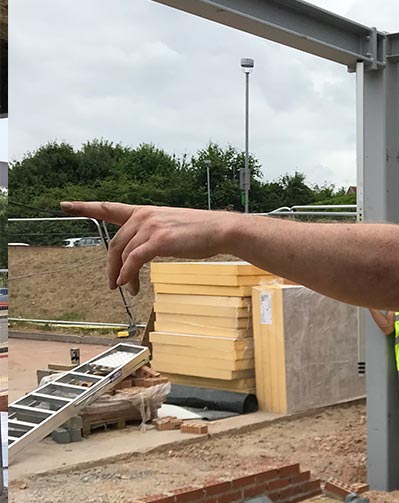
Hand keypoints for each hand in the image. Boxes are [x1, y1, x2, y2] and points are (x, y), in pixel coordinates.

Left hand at [60, 202, 232, 294]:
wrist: (220, 229)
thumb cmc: (201, 231)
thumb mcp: (171, 227)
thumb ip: (152, 236)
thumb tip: (141, 255)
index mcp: (145, 211)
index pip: (109, 208)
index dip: (85, 206)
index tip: (64, 204)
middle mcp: (144, 216)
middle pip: (115, 243)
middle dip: (110, 266)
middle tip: (113, 284)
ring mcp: (151, 227)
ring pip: (124, 254)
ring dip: (123, 276)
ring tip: (129, 289)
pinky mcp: (159, 241)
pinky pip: (134, 260)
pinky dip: (129, 274)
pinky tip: (129, 284)